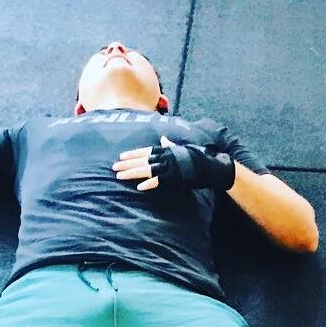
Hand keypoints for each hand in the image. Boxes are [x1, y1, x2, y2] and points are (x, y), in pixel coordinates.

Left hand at [113, 136, 235, 192]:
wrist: (210, 166)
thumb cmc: (197, 157)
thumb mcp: (182, 148)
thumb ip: (170, 145)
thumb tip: (162, 139)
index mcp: (166, 149)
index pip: (145, 151)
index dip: (132, 154)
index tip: (121, 156)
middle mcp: (165, 157)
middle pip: (142, 160)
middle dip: (127, 164)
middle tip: (114, 167)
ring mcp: (169, 168)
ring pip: (146, 170)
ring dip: (132, 173)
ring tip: (120, 176)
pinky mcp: (174, 178)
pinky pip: (159, 181)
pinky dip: (149, 184)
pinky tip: (139, 187)